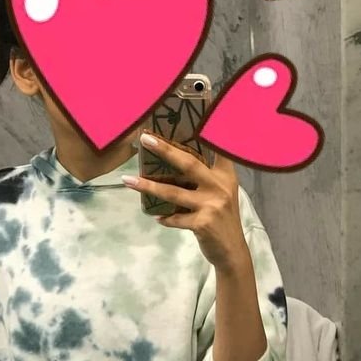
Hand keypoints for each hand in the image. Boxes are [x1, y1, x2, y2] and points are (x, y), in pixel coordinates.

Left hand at [123, 133, 248, 270]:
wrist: (232, 251)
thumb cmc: (222, 219)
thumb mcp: (222, 194)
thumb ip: (206, 178)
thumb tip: (175, 162)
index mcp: (225, 176)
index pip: (218, 148)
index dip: (210, 130)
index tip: (199, 109)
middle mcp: (219, 187)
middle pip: (188, 163)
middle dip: (164, 149)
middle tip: (144, 139)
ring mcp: (211, 205)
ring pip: (172, 192)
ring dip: (147, 187)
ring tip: (128, 180)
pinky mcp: (202, 223)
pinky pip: (174, 218)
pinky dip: (164, 217)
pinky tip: (157, 217)